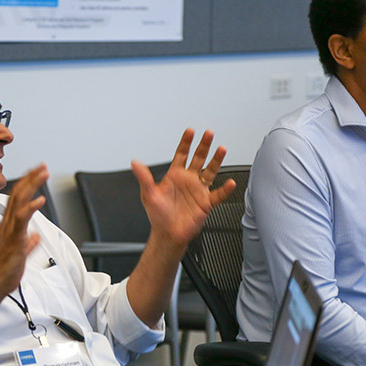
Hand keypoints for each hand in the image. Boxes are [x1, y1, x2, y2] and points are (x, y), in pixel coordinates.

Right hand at [0, 164, 47, 298]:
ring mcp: (10, 230)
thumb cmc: (4, 270)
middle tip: (42, 166)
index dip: (27, 184)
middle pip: (19, 194)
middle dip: (31, 178)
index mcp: (9, 226)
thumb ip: (28, 243)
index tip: (36, 172)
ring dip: (32, 186)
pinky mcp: (13, 239)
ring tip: (42, 174)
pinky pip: (21, 220)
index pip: (18, 198)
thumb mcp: (20, 253)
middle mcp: (8, 224)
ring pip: (19, 201)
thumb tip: (35, 237)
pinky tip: (40, 200)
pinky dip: (30, 208)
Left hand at [132, 129, 234, 247]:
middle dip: (204, 146)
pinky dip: (225, 189)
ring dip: (216, 160)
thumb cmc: (158, 215)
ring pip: (210, 171)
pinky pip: (218, 195)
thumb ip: (144, 178)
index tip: (190, 131)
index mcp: (175, 176)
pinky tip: (229, 183)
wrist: (168, 234)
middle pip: (198, 158)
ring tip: (222, 149)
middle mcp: (188, 181)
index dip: (186, 142)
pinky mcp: (206, 203)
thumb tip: (135, 163)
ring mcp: (198, 190)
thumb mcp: (148, 195)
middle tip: (209, 133)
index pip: (181, 154)